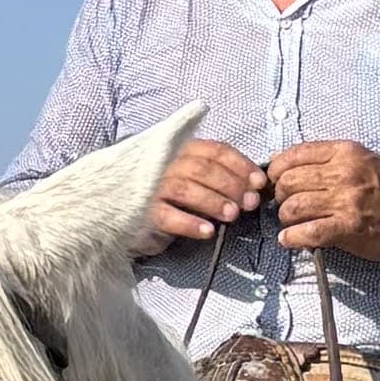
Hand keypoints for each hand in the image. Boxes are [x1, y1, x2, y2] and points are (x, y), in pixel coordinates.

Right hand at [146, 134, 272, 254]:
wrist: (120, 203)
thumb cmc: (162, 189)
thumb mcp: (188, 173)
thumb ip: (216, 173)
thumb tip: (253, 185)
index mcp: (181, 149)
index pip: (215, 151)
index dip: (240, 165)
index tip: (258, 182)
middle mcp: (166, 163)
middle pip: (203, 169)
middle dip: (231, 185)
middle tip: (249, 203)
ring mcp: (152, 186)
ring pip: (187, 189)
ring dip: (213, 202)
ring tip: (232, 215)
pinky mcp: (143, 211)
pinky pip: (168, 216)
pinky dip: (190, 223)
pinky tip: (207, 231)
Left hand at [266, 140, 379, 272]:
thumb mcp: (361, 160)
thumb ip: (327, 160)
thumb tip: (285, 165)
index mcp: (344, 152)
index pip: (294, 155)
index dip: (276, 170)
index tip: (274, 182)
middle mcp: (343, 173)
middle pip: (288, 182)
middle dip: (279, 196)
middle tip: (284, 206)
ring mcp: (345, 201)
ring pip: (293, 207)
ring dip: (285, 218)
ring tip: (290, 223)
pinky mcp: (348, 228)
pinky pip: (307, 232)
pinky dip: (291, 237)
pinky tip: (289, 240)